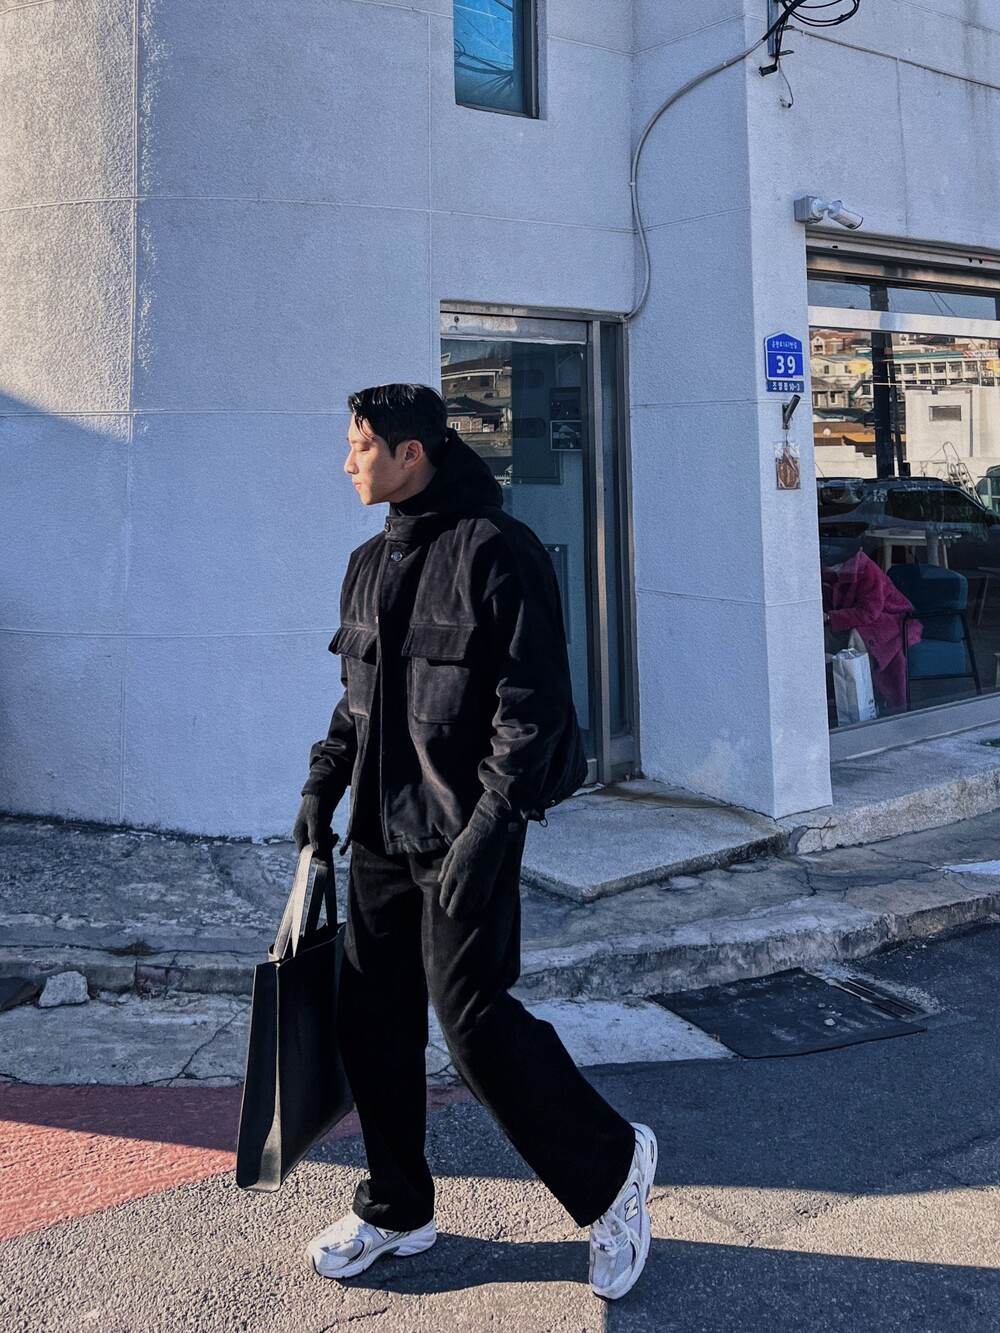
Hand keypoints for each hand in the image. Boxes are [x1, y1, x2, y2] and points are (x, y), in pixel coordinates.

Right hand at [293, 793, 337, 859]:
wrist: (321, 793)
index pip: (304, 853)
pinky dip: (328, 839)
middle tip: (334, 837)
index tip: (327, 854)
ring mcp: (310, 834)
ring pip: (319, 846)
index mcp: (299, 834)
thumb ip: (315, 835)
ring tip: (332, 832)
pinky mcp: (318, 831)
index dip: (315, 856)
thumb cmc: (315, 805)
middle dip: (324, 847)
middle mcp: (303, 836)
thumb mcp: (315, 820)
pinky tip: (332, 832)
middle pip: (313, 850)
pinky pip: (323, 841)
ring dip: (327, 843)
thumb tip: (316, 851)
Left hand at [438, 803, 519, 919]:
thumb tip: (440, 881)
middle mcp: (464, 882)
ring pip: (470, 908)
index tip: (446, 904)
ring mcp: (478, 884)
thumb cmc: (468, 839)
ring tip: (465, 909)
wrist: (489, 833)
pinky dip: (478, 905)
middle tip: (454, 911)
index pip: (445, 898)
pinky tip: (476, 903)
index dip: (444, 904)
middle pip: (456, 907)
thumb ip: (445, 868)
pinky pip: (483, 902)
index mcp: (452, 873)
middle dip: (453, 912)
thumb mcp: (452, 851)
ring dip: (466, 910)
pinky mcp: (489, 883)